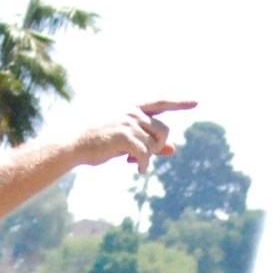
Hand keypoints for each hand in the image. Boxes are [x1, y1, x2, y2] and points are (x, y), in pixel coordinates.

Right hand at [66, 100, 194, 175]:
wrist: (76, 145)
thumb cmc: (100, 142)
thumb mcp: (127, 141)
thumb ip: (151, 143)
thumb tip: (174, 150)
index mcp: (133, 108)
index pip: (161, 102)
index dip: (179, 103)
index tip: (196, 102)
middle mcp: (133, 111)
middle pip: (164, 131)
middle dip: (158, 147)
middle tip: (142, 157)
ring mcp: (128, 122)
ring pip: (155, 144)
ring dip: (148, 157)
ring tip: (132, 161)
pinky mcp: (124, 136)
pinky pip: (145, 154)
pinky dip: (144, 164)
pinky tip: (138, 170)